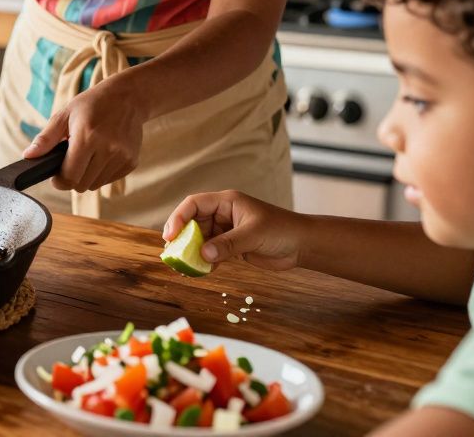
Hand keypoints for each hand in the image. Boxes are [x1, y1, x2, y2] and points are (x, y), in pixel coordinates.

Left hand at [24, 79, 145, 191]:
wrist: (128, 97)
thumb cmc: (92, 104)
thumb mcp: (65, 114)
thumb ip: (45, 138)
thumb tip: (27, 156)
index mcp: (87, 137)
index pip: (69, 177)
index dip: (59, 181)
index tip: (56, 175)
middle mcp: (107, 149)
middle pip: (81, 185)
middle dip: (71, 178)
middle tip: (70, 162)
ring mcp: (122, 157)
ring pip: (95, 185)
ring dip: (87, 176)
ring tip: (87, 155)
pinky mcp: (131, 162)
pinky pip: (109, 180)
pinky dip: (101, 173)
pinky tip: (101, 155)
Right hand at [162, 190, 306, 269]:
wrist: (302, 245)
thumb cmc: (282, 230)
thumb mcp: (253, 234)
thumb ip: (228, 244)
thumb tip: (202, 254)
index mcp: (227, 202)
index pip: (194, 204)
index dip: (179, 217)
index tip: (170, 235)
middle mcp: (223, 214)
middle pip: (193, 222)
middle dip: (182, 237)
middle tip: (172, 253)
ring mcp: (227, 230)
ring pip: (201, 238)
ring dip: (193, 251)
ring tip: (184, 265)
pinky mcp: (232, 246)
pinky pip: (212, 251)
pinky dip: (205, 260)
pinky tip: (201, 270)